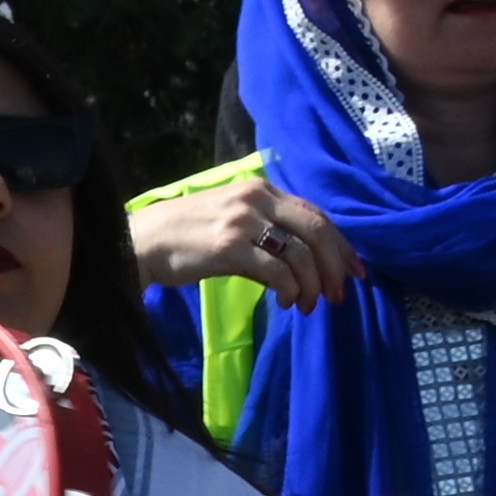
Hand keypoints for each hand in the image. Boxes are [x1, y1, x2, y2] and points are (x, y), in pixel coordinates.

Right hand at [131, 174, 358, 312]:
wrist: (140, 243)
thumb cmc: (184, 237)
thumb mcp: (231, 222)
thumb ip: (267, 234)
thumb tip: (304, 266)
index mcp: (261, 189)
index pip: (317, 214)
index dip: (342, 245)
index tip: (355, 272)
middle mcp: (257, 198)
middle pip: (318, 230)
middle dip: (335, 267)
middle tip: (338, 295)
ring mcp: (243, 220)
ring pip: (301, 253)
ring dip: (312, 285)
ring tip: (308, 306)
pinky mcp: (229, 246)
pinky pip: (277, 270)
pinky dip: (290, 289)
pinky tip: (286, 301)